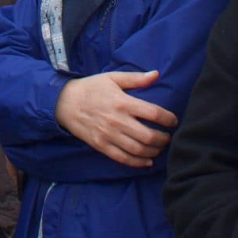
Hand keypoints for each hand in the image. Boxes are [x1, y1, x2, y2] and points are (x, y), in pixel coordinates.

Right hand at [54, 70, 177, 166]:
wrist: (65, 102)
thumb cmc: (92, 88)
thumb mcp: (113, 78)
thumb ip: (136, 78)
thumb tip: (156, 74)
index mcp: (123, 102)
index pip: (153, 113)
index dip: (168, 119)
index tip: (173, 121)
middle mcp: (117, 120)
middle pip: (149, 136)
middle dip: (163, 139)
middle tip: (168, 137)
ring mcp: (109, 135)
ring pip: (138, 150)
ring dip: (153, 152)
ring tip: (159, 148)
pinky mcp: (101, 145)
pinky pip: (123, 158)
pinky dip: (138, 163)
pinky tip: (146, 161)